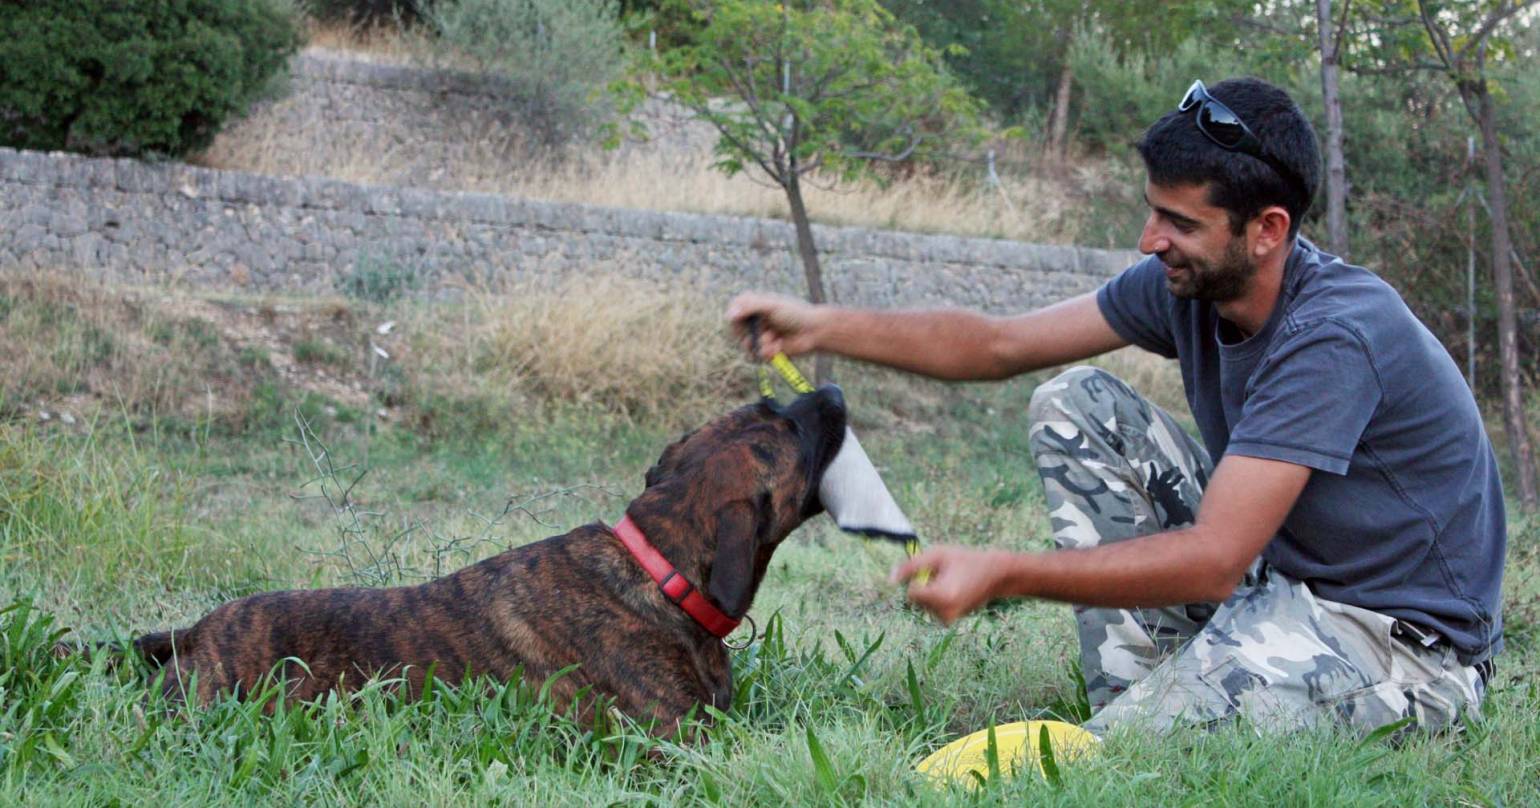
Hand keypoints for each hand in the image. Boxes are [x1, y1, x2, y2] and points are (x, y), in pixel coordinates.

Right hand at [724, 292, 822, 359]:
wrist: (815, 332)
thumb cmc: (795, 314)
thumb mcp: (772, 306)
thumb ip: (750, 307)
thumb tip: (729, 315)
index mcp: (756, 306)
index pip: (734, 312)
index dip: (734, 318)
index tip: (739, 320)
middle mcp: (757, 321)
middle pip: (737, 332)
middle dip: (749, 334)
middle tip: (763, 332)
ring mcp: (762, 337)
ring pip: (748, 347)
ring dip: (762, 344)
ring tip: (775, 340)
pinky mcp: (769, 351)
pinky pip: (759, 356)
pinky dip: (769, 352)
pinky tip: (780, 347)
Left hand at [890, 546, 1013, 624]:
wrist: (996, 574)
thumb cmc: (965, 559)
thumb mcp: (937, 555)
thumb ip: (911, 566)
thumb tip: (890, 580)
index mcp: (942, 596)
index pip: (910, 593)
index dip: (917, 579)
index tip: (931, 571)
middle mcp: (945, 612)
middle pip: (915, 599)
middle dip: (923, 585)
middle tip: (944, 574)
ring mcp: (948, 619)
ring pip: (922, 604)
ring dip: (930, 591)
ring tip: (950, 580)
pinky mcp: (949, 620)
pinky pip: (930, 607)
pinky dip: (936, 598)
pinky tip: (953, 588)